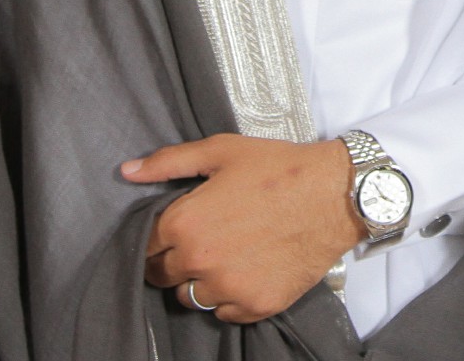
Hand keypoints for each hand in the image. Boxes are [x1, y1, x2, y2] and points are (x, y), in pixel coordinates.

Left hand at [125, 135, 364, 322]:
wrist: (334, 194)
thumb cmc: (279, 169)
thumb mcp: (221, 152)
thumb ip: (169, 162)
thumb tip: (128, 171)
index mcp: (184, 224)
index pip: (143, 247)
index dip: (154, 238)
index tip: (171, 231)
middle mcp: (200, 262)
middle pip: (161, 276)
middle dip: (172, 260)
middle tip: (200, 241)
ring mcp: (228, 288)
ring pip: (191, 297)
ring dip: (199, 281)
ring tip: (225, 254)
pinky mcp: (255, 305)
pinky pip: (224, 312)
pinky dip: (229, 296)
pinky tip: (246, 268)